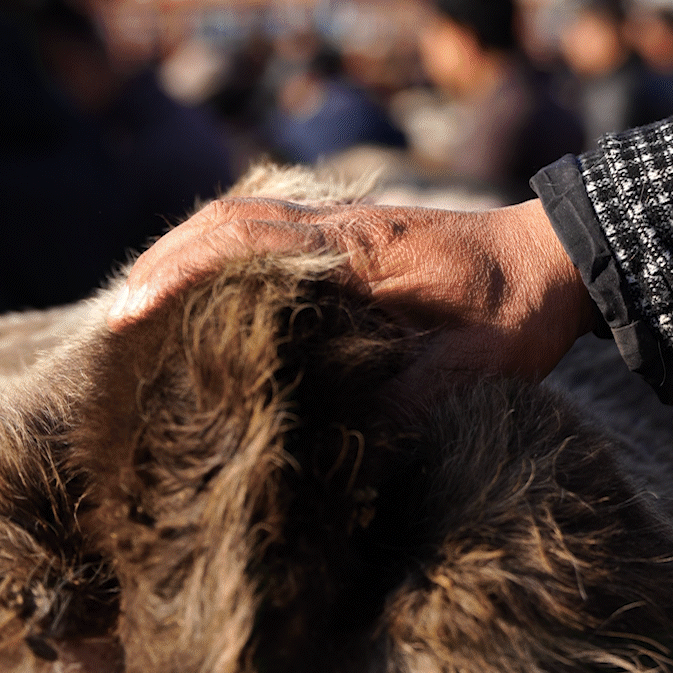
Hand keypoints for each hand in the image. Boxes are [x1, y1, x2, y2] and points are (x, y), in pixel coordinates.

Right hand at [107, 197, 593, 382]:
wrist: (557, 254)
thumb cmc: (518, 308)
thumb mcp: (472, 368)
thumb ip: (408, 403)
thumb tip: (340, 452)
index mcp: (359, 249)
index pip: (247, 244)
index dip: (179, 277)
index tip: (127, 320)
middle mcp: (341, 225)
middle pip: (228, 221)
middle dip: (164, 263)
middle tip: (116, 320)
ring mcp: (347, 224)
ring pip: (245, 219)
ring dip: (189, 253)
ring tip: (143, 303)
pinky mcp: (356, 236)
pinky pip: (274, 230)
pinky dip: (228, 252)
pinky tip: (215, 291)